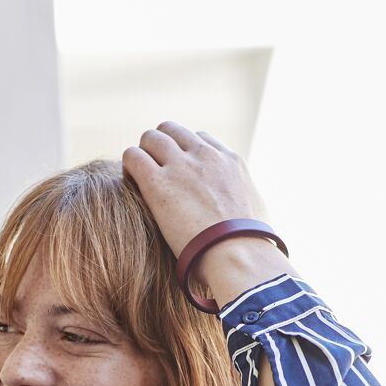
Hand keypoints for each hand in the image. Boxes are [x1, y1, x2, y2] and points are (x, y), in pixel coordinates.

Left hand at [122, 121, 290, 309]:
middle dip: (161, 147)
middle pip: (173, 131)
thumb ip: (244, 206)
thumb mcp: (256, 215)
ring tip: (139, 179)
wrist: (239, 255)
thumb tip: (246, 219)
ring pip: (151, 137)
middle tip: (155, 172)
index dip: (185, 154)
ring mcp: (182, 166)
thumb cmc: (249, 248)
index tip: (180, 172)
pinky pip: (134, 157)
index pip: (201, 140)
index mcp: (231, 161)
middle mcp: (206, 156)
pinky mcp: (159, 183)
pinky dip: (129, 166)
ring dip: (143, 154)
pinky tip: (131, 184)